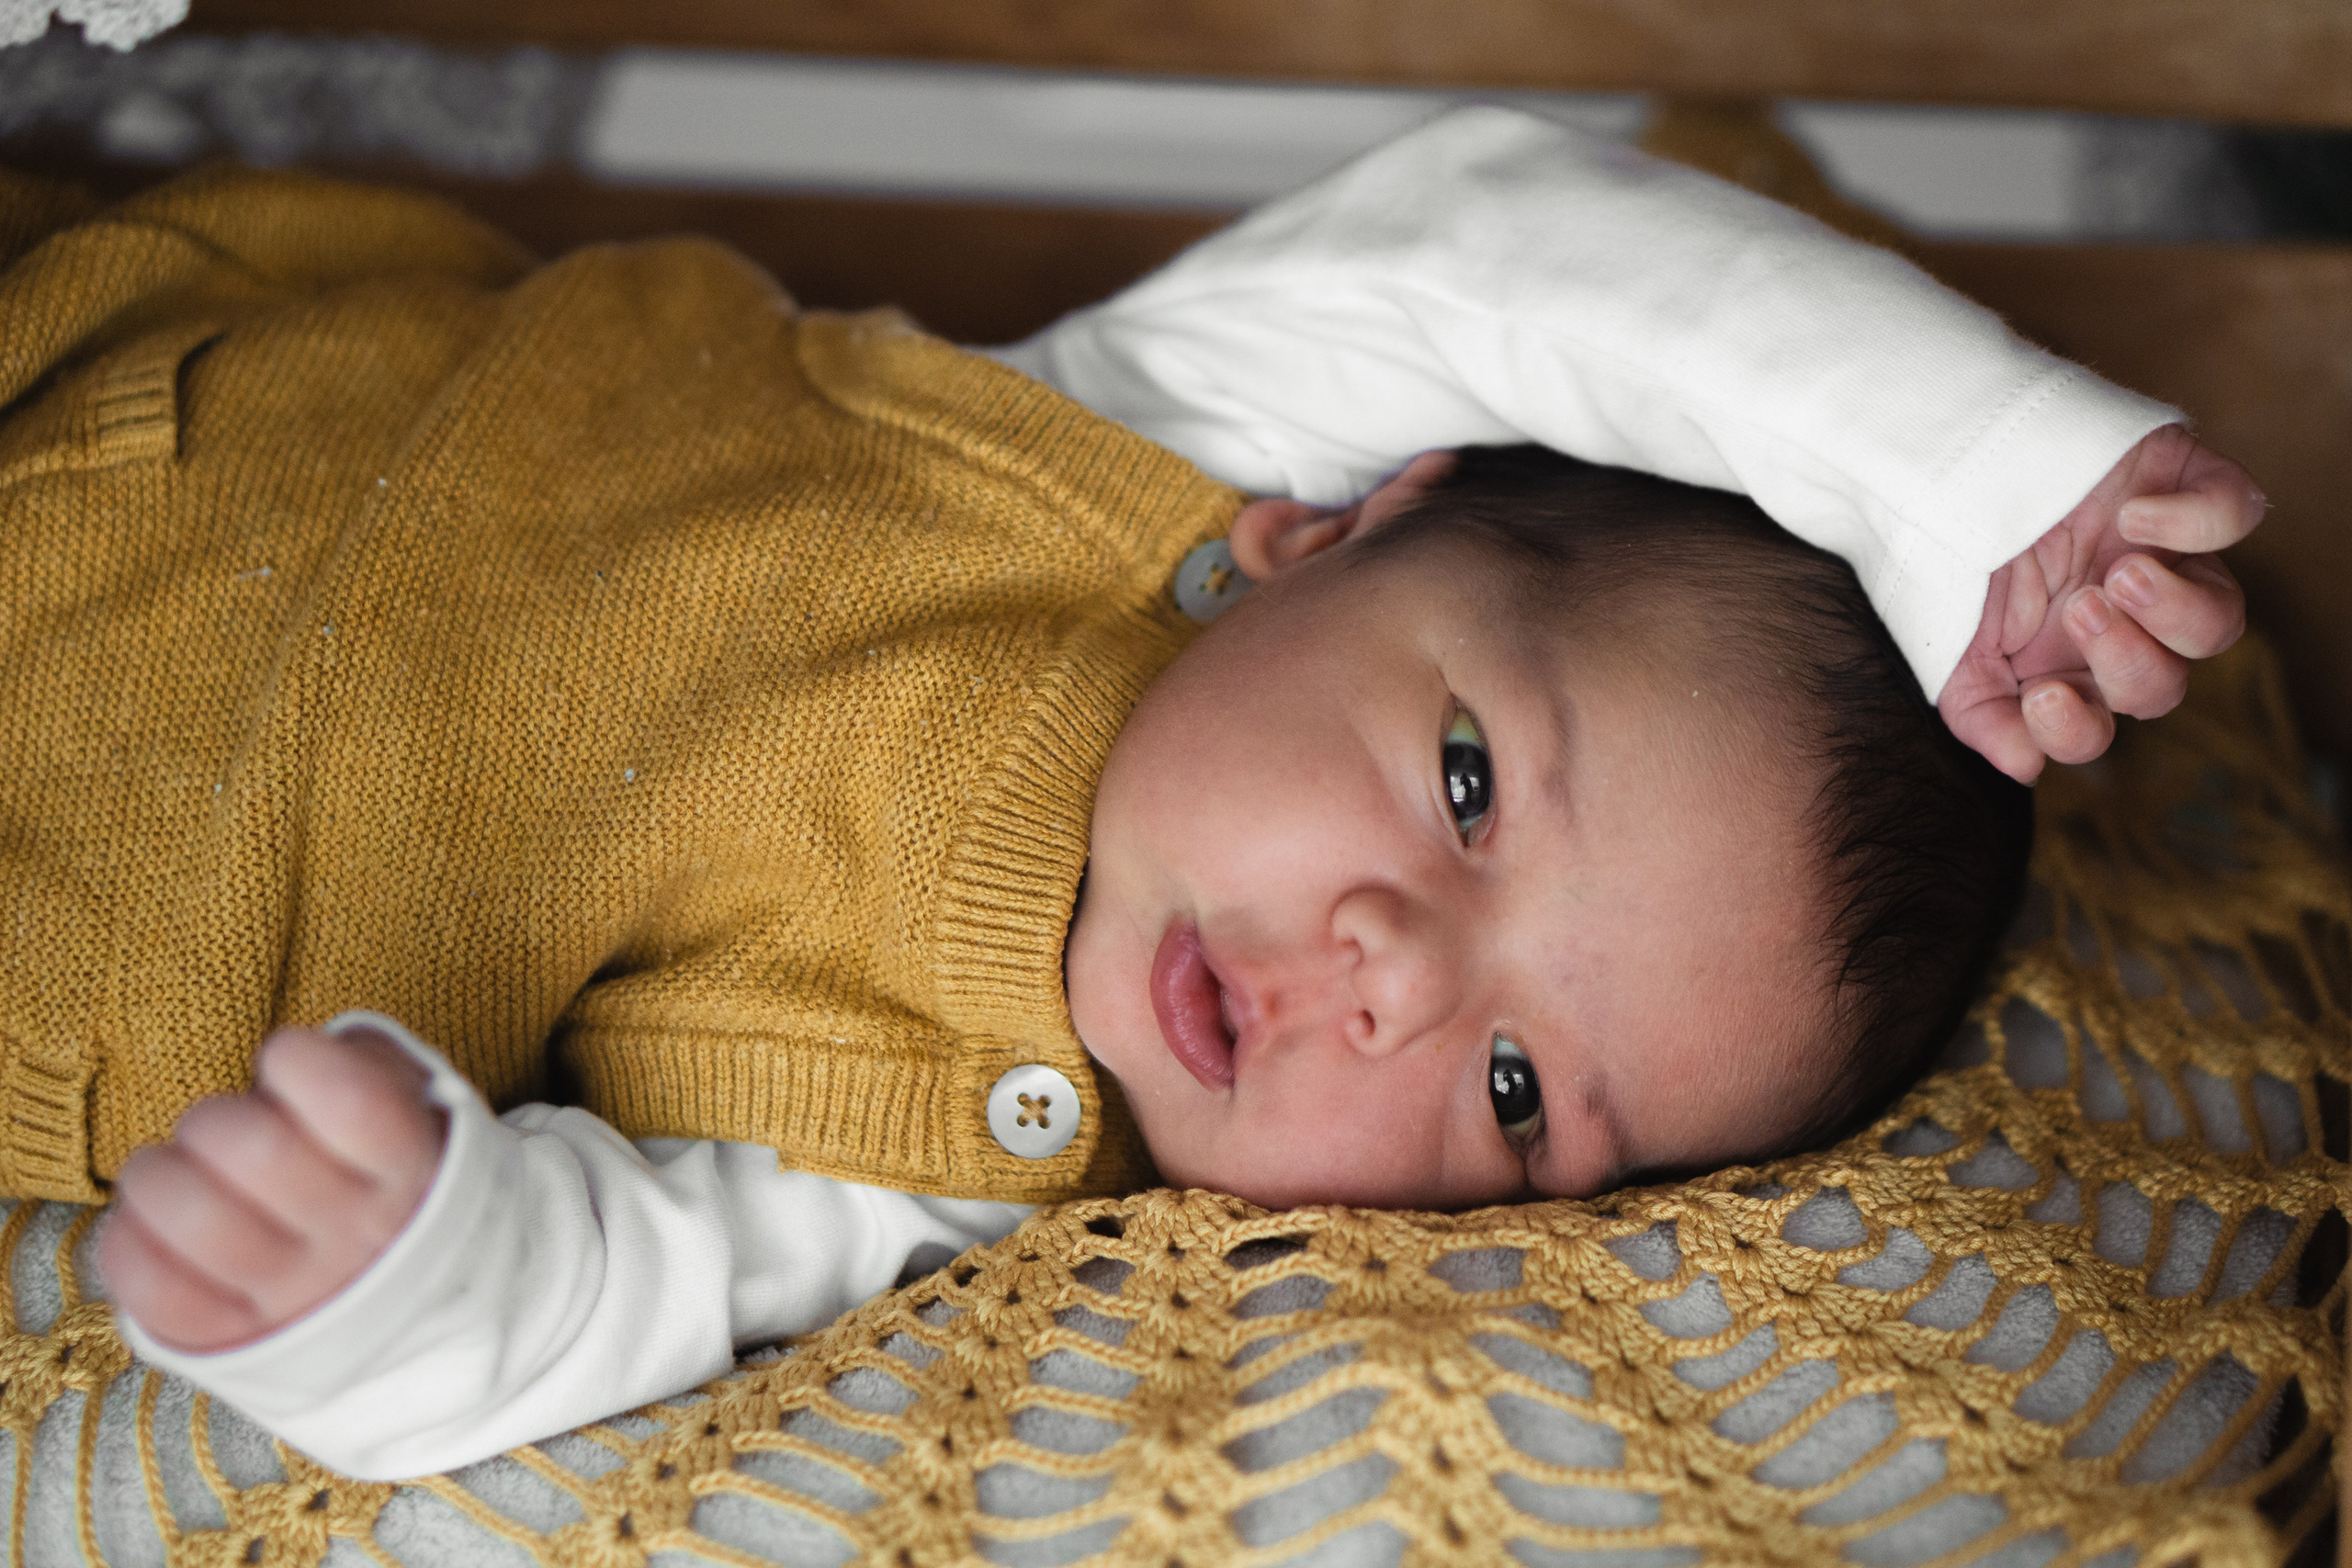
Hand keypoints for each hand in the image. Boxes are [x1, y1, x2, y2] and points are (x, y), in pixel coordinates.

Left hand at [98, 1024, 447, 1353]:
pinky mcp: (231, 1340)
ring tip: (165, 1172)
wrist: (396, 1297)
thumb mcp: (412, 1110)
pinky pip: (156, 1294)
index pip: (349, 1102)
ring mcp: (293, 1297)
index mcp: (408, 1172)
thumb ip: (366, 1067)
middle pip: (256, 1153)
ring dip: (156, 1176)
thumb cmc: (381, 1177)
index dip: (296, 1061)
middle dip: (214, 1118)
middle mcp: (356, 1238)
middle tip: (216, 1127)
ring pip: (196, 1222)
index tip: (286, 1061)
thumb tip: (294, 1058)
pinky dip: (128, 1245)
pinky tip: (144, 1223)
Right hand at [1939, 425, 2263, 782]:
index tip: (2044, 696)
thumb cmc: (1932, 546)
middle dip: (2128, 661)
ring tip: (2120, 574)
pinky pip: (2236, 515)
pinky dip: (2198, 523)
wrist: (1925, 446)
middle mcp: (2117, 620)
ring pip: (2220, 618)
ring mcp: (2156, 555)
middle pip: (2164, 683)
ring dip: (2175, 609)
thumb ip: (1977, 711)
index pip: (2096, 725)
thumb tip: (2026, 765)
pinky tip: (2136, 515)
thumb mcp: (1940, 641)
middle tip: (2080, 610)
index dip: (2081, 731)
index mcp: (2058, 662)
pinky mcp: (2178, 482)